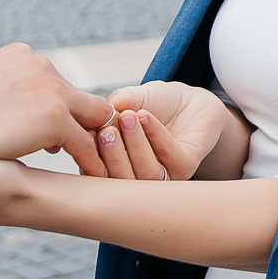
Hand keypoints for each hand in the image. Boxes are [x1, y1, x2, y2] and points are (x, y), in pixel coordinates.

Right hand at [0, 44, 113, 174]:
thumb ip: (8, 94)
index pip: (58, 84)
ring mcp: (49, 88)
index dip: (60, 112)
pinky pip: (87, 144)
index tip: (52, 139)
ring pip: (92, 119)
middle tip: (75, 154)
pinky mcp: (54, 117)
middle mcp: (39, 64)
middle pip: (81, 98)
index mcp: (21, 55)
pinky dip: (91, 161)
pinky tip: (89, 176)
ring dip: (91, 143)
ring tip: (89, 167)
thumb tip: (20, 111)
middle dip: (80, 125)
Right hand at [96, 82, 229, 180]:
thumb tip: (97, 115)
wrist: (189, 101)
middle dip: (113, 156)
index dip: (91, 156)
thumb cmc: (155, 103)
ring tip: (128, 118)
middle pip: (122, 180)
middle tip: (107, 131)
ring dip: (135, 145)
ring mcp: (164, 175)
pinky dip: (156, 136)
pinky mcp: (186, 165)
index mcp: (117, 166)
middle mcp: (139, 176)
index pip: (99, 172)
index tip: (88, 132)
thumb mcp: (129, 99)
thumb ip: (115, 105)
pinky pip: (169, 156)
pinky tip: (147, 117)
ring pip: (147, 173)